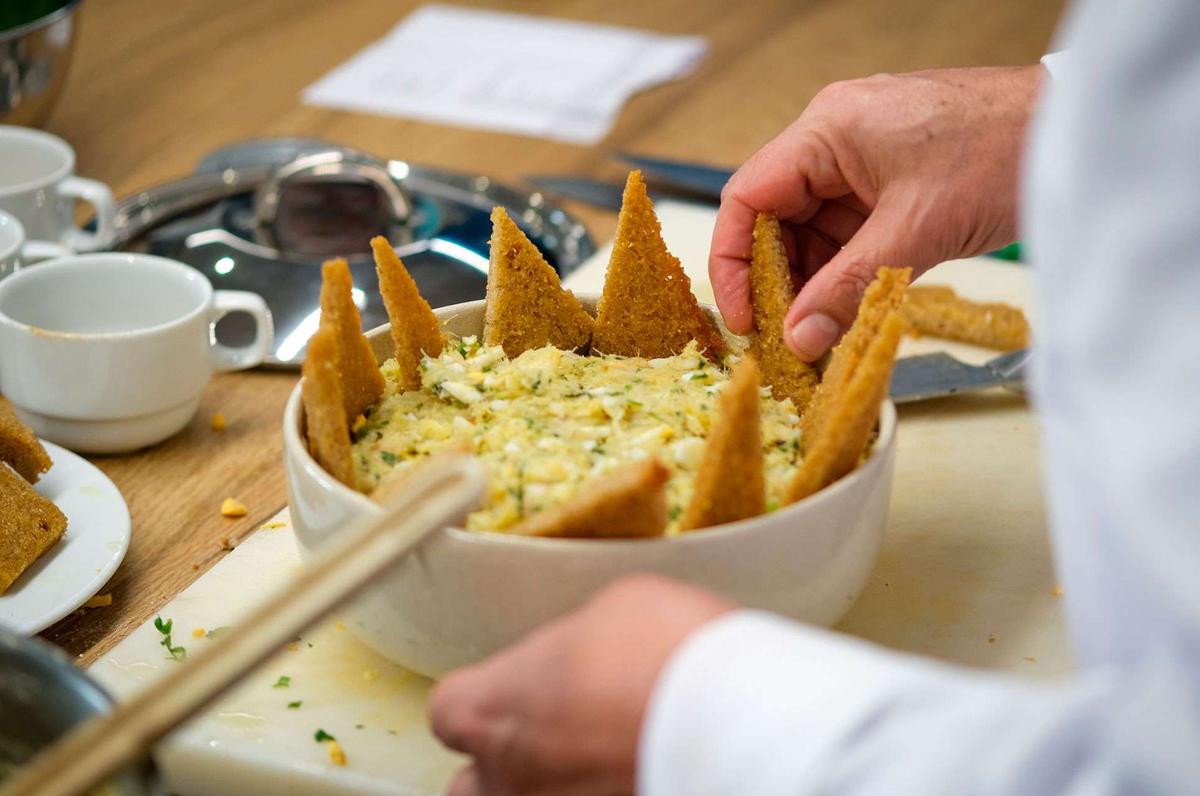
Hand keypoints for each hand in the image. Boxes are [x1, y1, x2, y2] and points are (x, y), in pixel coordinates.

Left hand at [429, 575, 733, 794]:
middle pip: (471, 787)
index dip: (483, 700)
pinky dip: (603, 794)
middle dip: (504, 767)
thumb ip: (578, 646)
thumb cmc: (667, 652)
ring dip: (554, 788)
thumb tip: (587, 657)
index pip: (451, 711)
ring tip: (599, 764)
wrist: (737, 721)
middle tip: (556, 742)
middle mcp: (508, 779)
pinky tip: (636, 775)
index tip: (520, 689)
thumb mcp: (614, 611)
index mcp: (493, 709)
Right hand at [710, 65, 1043, 359]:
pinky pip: (848, 233)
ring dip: (813, 283)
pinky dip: (844, 273)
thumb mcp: (916, 230)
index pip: (748, 198)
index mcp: (827, 131)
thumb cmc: (1001, 152)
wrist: (1074, 133)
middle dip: (776, 280)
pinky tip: (847, 310)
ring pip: (812, 231)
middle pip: (776, 218)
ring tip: (817, 334)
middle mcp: (835, 141)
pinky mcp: (891, 183)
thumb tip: (799, 338)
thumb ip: (848, 288)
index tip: (744, 317)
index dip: (734, 262)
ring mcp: (864, 162)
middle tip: (783, 337)